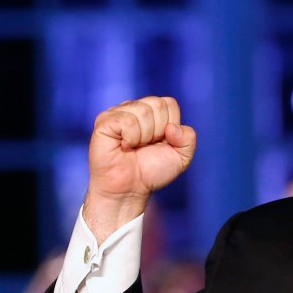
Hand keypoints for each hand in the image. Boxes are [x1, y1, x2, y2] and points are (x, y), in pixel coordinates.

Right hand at [84, 96, 196, 242]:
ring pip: (143, 111)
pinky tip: (124, 147)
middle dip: (158, 131)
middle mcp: (134, 108)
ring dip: (144, 136)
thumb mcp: (181, 156)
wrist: (130, 189)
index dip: (170, 126)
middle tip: (146, 146)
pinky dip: (131, 138)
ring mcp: (118, 113)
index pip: (169, 103)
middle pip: (158, 104)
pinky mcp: (104, 122)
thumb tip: (172, 127)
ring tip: (134, 147)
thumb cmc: (152, 171)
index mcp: (152, 112)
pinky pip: (127, 121)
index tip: (161, 142)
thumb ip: (188, 138)